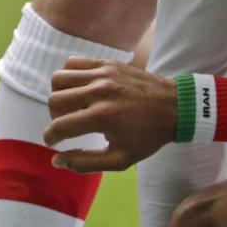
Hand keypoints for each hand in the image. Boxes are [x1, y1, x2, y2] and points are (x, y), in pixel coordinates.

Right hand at [44, 57, 174, 171]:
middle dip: (55, 117)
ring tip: (73, 106)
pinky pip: (72, 63)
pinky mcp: (107, 63)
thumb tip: (56, 161)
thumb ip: (86, 163)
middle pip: (54, 100)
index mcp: (102, 117)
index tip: (54, 141)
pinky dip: (69, 75)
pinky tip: (80, 89)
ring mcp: (103, 74)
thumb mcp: (121, 159)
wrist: (176, 106)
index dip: (50, 137)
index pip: (59, 126)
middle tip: (68, 124)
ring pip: (59, 79)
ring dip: (59, 94)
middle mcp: (100, 92)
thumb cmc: (149, 136)